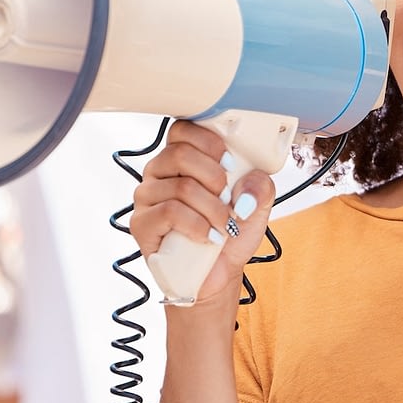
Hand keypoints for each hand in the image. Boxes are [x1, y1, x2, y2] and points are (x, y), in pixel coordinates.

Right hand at [130, 120, 276, 304]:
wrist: (219, 274)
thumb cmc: (230, 232)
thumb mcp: (258, 205)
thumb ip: (260, 185)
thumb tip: (245, 184)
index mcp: (182, 159)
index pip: (182, 129)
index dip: (208, 142)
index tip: (230, 163)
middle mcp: (159, 173)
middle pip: (180, 154)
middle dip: (215, 178)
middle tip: (228, 199)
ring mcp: (147, 197)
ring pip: (181, 187)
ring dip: (212, 209)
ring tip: (223, 225)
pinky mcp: (141, 223)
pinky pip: (170, 212)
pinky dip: (198, 226)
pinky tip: (210, 238)